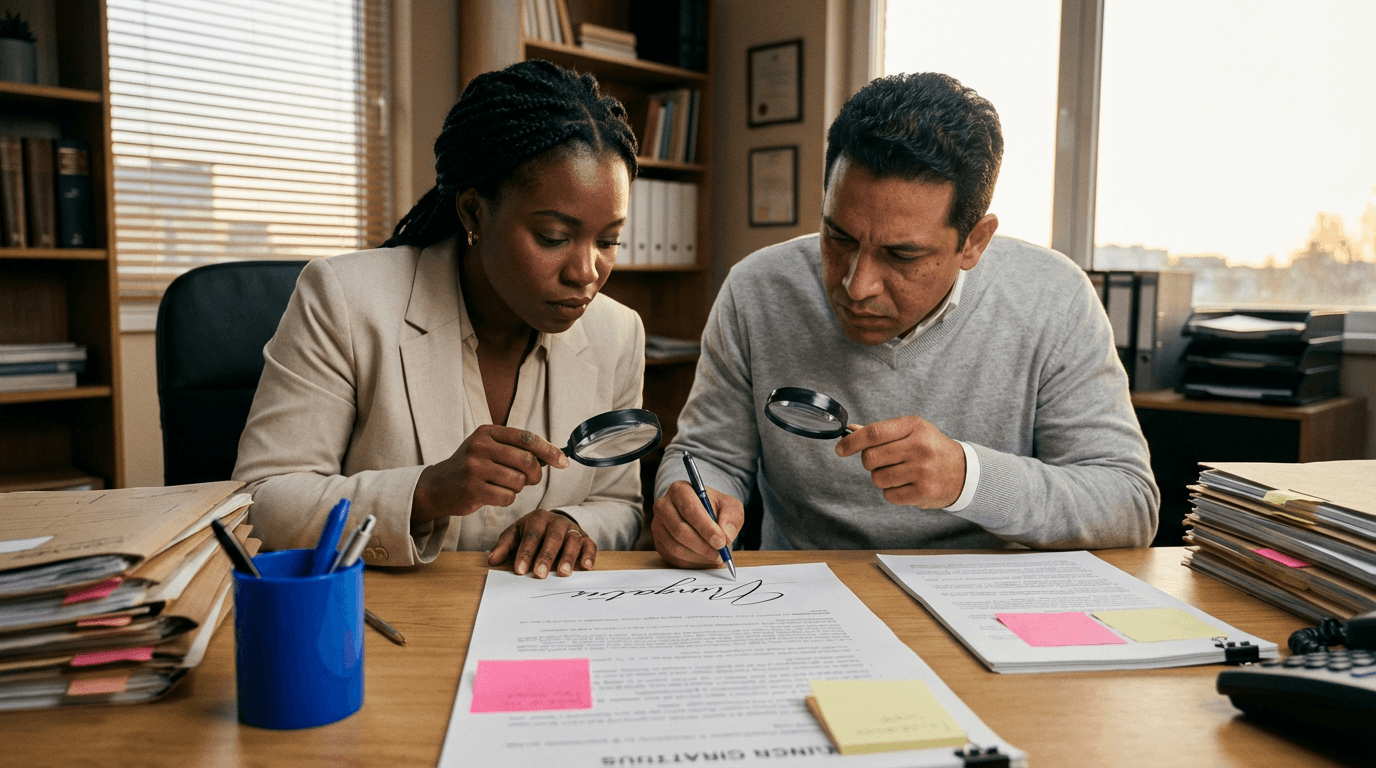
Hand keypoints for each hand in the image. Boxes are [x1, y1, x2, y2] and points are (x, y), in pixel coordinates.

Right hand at [412, 425, 567, 524]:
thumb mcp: (488, 448)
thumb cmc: (471, 467)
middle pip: (527, 461)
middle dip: (535, 474)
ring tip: (504, 485)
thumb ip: (516, 448)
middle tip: (530, 479)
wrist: (437, 486)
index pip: (527, 438)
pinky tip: (494, 495)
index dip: (549, 450)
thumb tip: (554, 456)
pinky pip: (507, 497)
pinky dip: (507, 499)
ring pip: (518, 481)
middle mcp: (480, 446)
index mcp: (487, 432)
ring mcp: (475, 468)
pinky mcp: (473, 489)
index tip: (564, 461)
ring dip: (518, 488)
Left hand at [488, 509, 595, 577]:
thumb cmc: (533, 532)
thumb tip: (492, 561)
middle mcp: (557, 521)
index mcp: (538, 518)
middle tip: (540, 573)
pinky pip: (590, 545)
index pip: (531, 536)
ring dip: (568, 557)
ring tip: (563, 573)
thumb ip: (504, 547)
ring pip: (572, 541)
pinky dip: (589, 555)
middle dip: (546, 556)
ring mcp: (573, 529)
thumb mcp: (516, 534)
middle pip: (552, 538)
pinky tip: (586, 567)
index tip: (520, 570)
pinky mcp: (585, 538)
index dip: (525, 553)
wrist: (554, 522)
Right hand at [651, 480, 743, 569]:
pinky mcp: (659, 543)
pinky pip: (673, 558)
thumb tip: (726, 535)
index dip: (705, 527)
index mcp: (679, 490)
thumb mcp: (730, 506)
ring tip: (716, 558)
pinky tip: (706, 560)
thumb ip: (731, 517)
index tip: (721, 541)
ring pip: (675, 547)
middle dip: (703, 546)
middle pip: (679, 530)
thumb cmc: (716, 509)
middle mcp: (663, 506)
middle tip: (720, 554)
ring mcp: (658, 526)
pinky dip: (692, 563)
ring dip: (699, 556)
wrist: (703, 515)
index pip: (689, 509)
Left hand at [834, 415, 965, 507]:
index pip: (874, 433)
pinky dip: (892, 492)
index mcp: (914, 426)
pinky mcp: (924, 491)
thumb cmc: (931, 448)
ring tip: (899, 474)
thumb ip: (881, 432)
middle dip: (869, 463)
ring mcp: (923, 470)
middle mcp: (919, 446)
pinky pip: (889, 495)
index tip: (840, 449)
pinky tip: (906, 485)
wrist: (963, 471)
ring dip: (881, 478)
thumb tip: (850, 430)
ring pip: (877, 478)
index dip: (852, 442)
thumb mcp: (912, 431)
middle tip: (882, 462)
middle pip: (870, 458)